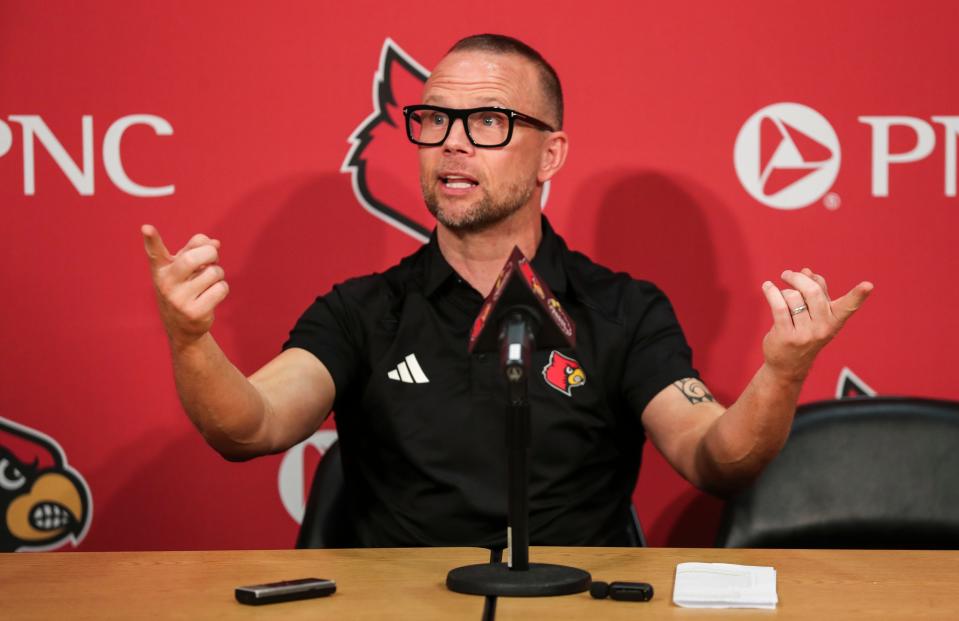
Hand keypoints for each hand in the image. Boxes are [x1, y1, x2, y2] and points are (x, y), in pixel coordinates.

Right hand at [141, 224, 228, 346]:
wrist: (182, 326)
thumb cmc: (184, 287)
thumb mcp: (184, 267)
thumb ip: (196, 249)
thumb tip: (214, 243)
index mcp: (161, 269)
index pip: (154, 252)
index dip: (151, 239)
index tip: (147, 227)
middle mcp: (166, 284)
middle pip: (192, 259)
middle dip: (210, 253)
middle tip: (213, 257)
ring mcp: (179, 300)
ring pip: (213, 273)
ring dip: (218, 273)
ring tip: (209, 280)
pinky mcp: (194, 313)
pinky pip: (220, 289)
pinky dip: (222, 288)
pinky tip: (213, 294)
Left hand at [760, 267, 872, 382]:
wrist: (789, 365)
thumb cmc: (804, 333)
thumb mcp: (816, 315)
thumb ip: (815, 291)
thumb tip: (806, 271)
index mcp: (834, 321)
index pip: (848, 306)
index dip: (858, 295)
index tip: (868, 285)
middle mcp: (823, 328)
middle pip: (812, 292)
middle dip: (798, 278)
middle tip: (787, 274)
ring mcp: (805, 334)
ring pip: (792, 297)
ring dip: (783, 291)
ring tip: (779, 294)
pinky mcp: (786, 336)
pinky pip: (778, 306)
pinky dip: (771, 292)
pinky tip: (767, 287)